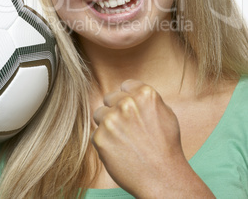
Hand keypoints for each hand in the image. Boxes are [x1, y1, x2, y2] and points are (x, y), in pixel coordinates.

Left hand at [92, 80, 214, 197]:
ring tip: (123, 140)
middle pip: (110, 98)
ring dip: (107, 125)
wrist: (163, 177)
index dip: (128, 99)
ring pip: (99, 114)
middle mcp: (126, 103)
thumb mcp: (165, 113)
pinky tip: (119, 151)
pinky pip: (96, 134)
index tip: (132, 112)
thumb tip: (130, 93)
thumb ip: (146, 100)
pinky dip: (104, 142)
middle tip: (127, 129)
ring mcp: (112, 119)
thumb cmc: (167, 146)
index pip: (125, 85)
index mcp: (144, 93)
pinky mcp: (100, 137)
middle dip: (116, 110)